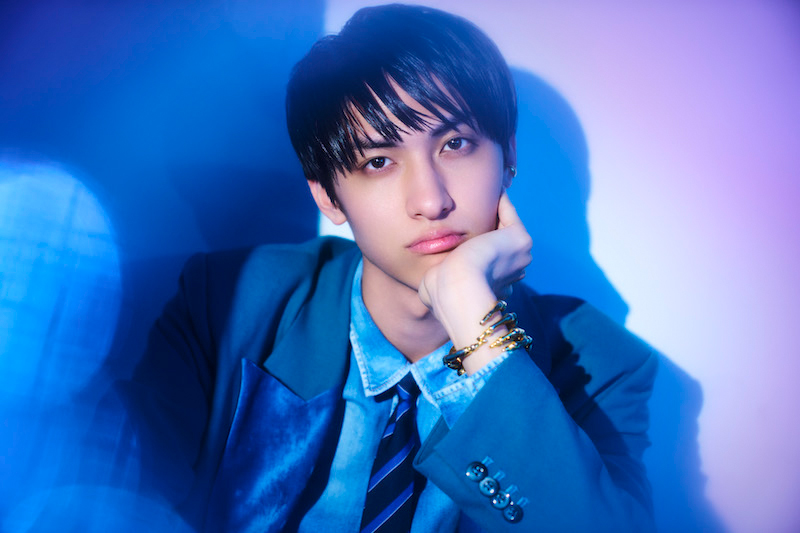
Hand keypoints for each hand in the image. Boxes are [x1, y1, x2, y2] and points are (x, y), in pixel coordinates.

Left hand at [418, 191, 531, 372]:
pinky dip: (500, 201)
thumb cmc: (442, 291)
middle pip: (499, 242)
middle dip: (487, 226)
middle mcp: (513, 271)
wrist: (455, 286)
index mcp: (497, 285)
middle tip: (472, 205)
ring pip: (505, 227)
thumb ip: (441, 276)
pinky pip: (509, 214)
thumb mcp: (440, 282)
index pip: (489, 260)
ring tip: (479, 193)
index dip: (477, 244)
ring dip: (493, 210)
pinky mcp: (519, 239)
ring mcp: (519, 255)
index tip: (462, 227)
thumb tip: (430, 274)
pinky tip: (487, 189)